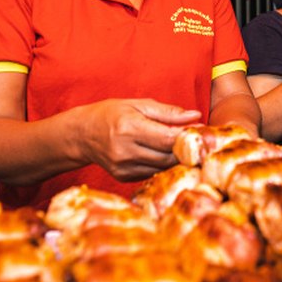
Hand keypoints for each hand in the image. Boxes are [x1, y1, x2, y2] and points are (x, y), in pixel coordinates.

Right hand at [75, 99, 201, 180]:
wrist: (82, 134)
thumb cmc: (110, 114)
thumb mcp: (138, 104)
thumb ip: (168, 112)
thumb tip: (195, 116)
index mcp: (129, 128)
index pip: (168, 139)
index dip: (188, 137)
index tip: (200, 131)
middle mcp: (125, 151)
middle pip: (168, 156)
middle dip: (185, 149)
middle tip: (196, 140)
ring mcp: (123, 167)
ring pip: (162, 167)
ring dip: (176, 158)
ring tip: (181, 146)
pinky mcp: (123, 177)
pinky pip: (152, 172)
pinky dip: (161, 164)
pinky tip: (162, 154)